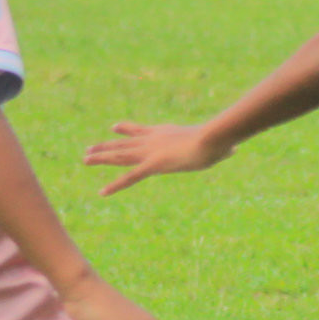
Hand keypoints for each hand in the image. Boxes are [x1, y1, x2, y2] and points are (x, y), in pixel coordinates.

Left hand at [83, 122, 232, 195]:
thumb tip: (234, 147)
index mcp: (165, 132)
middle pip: (124, 142)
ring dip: (102, 158)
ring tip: (84, 159)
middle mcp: (153, 139)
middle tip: (89, 149)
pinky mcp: (153, 165)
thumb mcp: (219, 143)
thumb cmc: (220, 139)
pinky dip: (116, 185)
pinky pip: (130, 177)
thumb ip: (221, 146)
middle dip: (106, 146)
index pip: (141, 130)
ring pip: (121, 156)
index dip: (126, 129)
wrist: (213, 137)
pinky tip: (103, 192)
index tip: (114, 127)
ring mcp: (152, 151)